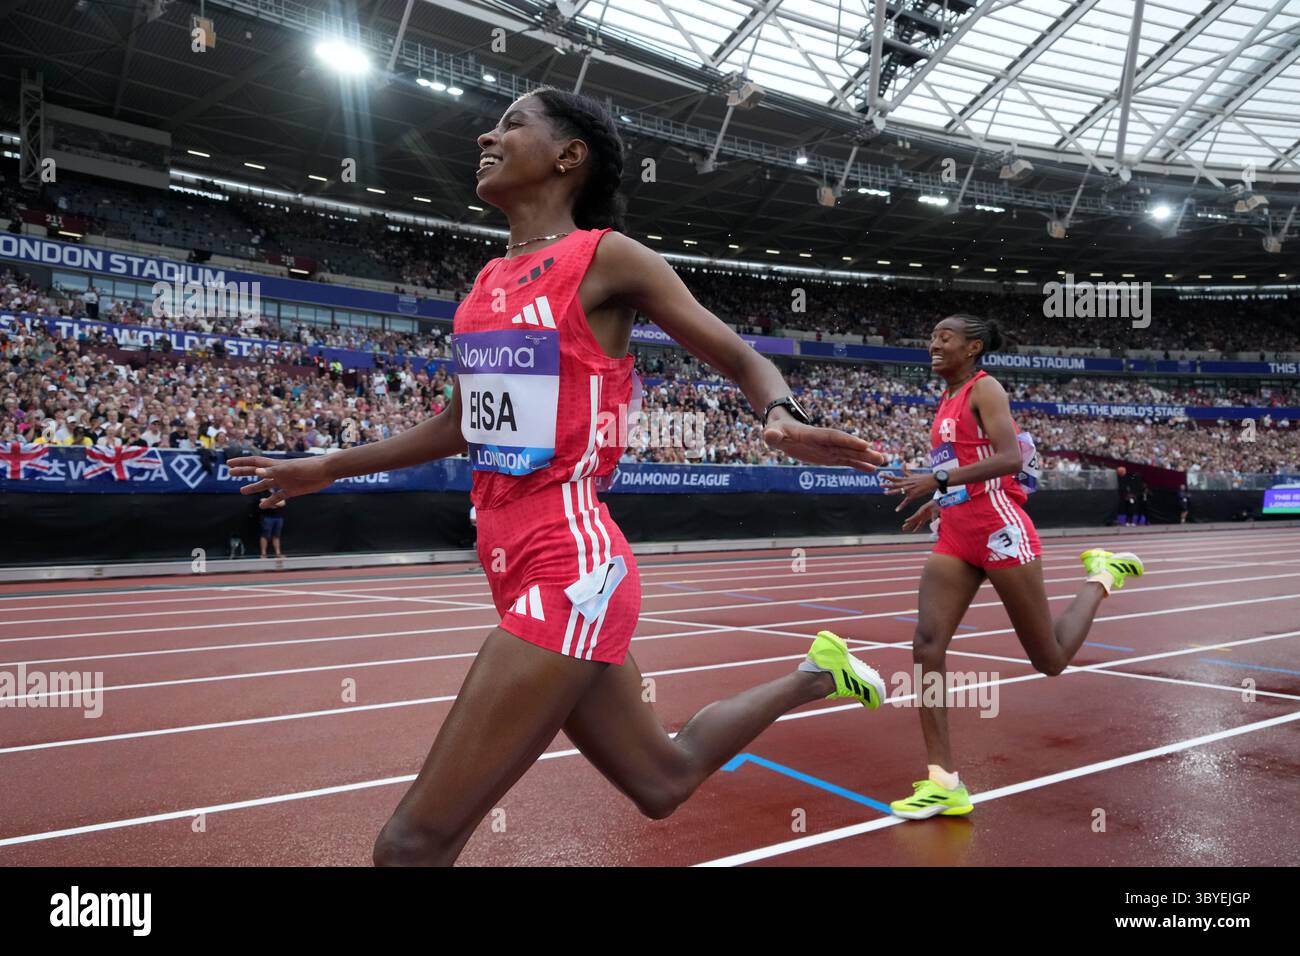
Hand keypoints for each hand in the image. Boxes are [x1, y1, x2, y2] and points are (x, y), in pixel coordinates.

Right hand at [227, 455, 332, 506]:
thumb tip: (257, 471)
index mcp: (275, 465)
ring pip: (266, 485)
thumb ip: (273, 471)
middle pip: (257, 472)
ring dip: (254, 488)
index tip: (228, 464)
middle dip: (244, 472)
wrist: (326, 471)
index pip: (254, 463)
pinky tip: (263, 505)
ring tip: (242, 491)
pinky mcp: (293, 490)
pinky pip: (278, 497)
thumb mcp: (289, 469)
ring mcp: (285, 482)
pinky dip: (270, 501)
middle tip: (231, 474)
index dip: (241, 463)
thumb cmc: (309, 466)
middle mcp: (278, 473)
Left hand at [761, 419, 885, 471]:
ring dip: (866, 459)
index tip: (865, 444)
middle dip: (864, 452)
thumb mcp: (771, 432)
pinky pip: (845, 461)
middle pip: (847, 446)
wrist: (781, 429)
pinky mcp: (828, 456)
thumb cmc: (775, 430)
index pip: (833, 437)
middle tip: (882, 457)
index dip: (848, 441)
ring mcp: (828, 449)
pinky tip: (872, 470)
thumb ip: (772, 435)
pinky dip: (858, 465)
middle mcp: (825, 442)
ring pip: (850, 454)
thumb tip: (769, 435)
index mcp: (814, 435)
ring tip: (884, 462)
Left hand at [880, 464, 939, 511]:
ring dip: (891, 492)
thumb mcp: (913, 474)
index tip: (880, 475)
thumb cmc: (923, 478)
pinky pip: (906, 501)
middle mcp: (906, 483)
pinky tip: (897, 510)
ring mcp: (910, 489)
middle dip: (887, 484)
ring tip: (885, 493)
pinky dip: (901, 506)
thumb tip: (903, 463)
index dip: (887, 476)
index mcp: (906, 479)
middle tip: (880, 484)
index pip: (894, 477)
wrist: (933, 480)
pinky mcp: (914, 495)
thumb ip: (906, 471)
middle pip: (895, 483)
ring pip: (899, 491)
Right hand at [902, 499, 939, 532]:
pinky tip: (914, 531)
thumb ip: (934, 515)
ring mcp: (922, 516)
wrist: (937, 502)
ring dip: (910, 526)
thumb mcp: (935, 509)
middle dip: (908, 523)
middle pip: (913, 519)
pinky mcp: (925, 518)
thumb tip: (933, 522)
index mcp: (922, 510)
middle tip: (903, 527)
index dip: (911, 519)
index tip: (906, 521)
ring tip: (904, 529)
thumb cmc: (936, 505)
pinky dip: (917, 527)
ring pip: (915, 522)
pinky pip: (920, 524)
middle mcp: (920, 513)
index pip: (915, 516)